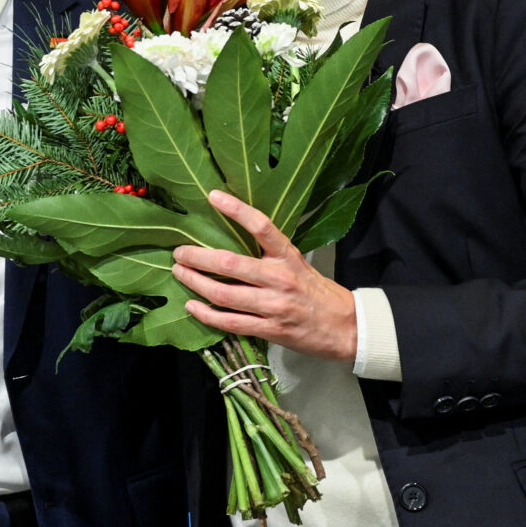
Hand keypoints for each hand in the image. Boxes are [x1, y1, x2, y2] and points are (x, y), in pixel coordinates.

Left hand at [172, 189, 358, 362]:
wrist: (345, 328)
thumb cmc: (318, 293)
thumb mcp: (299, 264)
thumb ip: (271, 254)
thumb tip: (234, 239)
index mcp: (288, 257)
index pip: (262, 226)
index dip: (237, 209)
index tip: (213, 196)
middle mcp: (279, 278)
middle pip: (230, 263)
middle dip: (198, 257)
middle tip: (179, 252)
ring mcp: (273, 306)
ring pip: (224, 294)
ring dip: (196, 283)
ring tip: (180, 273)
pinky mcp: (269, 329)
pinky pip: (230, 322)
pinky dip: (207, 314)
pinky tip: (192, 306)